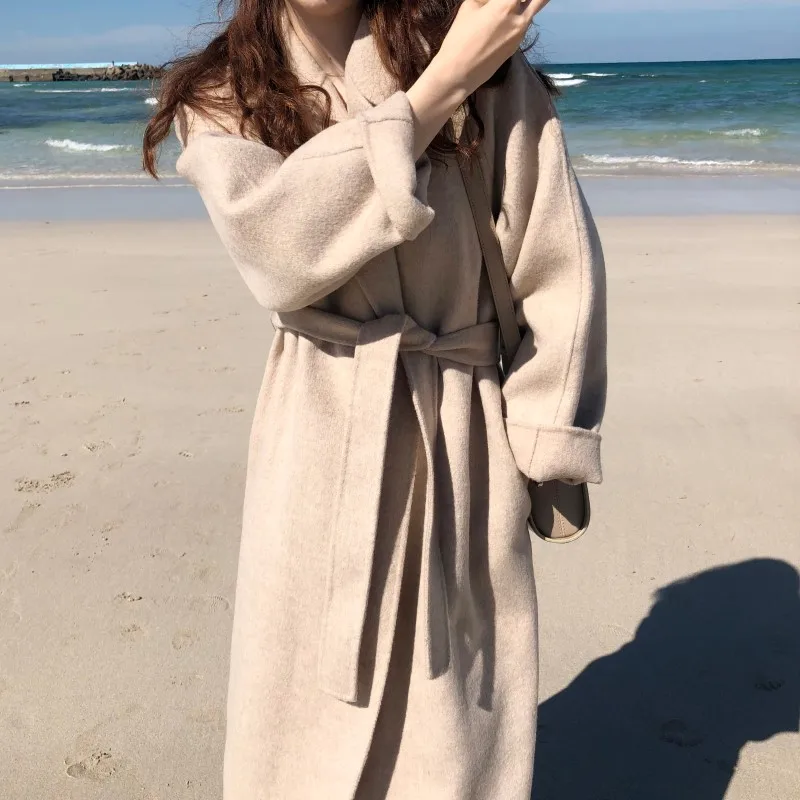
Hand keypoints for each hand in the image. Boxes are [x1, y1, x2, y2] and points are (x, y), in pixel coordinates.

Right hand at [405, 0, 550, 159]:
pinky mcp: (517, 46)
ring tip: (504, 10)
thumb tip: (493, 0)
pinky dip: (517, 18)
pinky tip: (500, 23)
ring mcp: (521, 33)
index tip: (495, 2)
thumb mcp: (470, 5)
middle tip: (512, 3)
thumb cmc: (460, 37)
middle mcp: (520, 17)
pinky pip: (523, 25)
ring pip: (533, 10)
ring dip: (523, 5)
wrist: (460, 73)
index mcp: (507, 3)